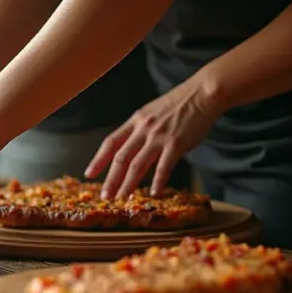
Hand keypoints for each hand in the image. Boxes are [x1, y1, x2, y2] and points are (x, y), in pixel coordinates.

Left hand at [85, 78, 222, 198]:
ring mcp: (159, 137)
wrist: (203, 94)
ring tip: (121, 198)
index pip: (110, 142)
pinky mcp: (176, 144)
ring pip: (137, 165)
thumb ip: (140, 129)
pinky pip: (163, 167)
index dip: (98, 159)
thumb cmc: (179, 104)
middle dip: (110, 179)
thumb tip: (130, 148)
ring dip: (128, 184)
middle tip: (105, 196)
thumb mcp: (151, 112)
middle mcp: (143, 129)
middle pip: (120, 158)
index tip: (88, 174)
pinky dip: (157, 182)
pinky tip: (153, 193)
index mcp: (135, 121)